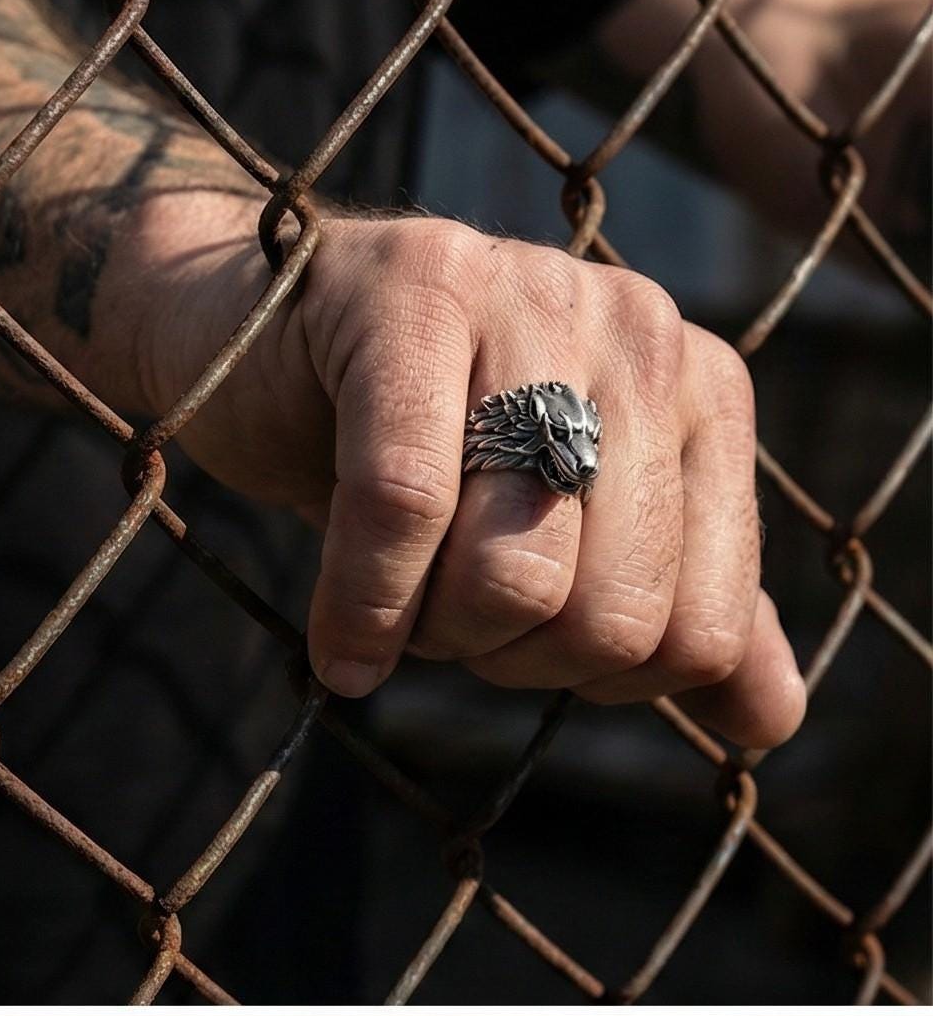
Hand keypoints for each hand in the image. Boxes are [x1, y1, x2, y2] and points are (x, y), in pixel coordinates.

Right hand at [158, 215, 803, 745]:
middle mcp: (641, 334)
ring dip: (429, 636)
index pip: (701, 632)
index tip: (512, 640)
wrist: (244, 331)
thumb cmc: (395, 445)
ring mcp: (533, 297)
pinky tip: (336, 647)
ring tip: (386, 603)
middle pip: (610, 616)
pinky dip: (360, 608)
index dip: (591, 683)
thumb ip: (666, 612)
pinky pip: (402, 507)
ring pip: (515, 572)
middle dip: (506, 660)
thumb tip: (772, 724)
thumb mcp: (550, 532)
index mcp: (701, 396)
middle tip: (439, 620)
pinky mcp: (414, 291)